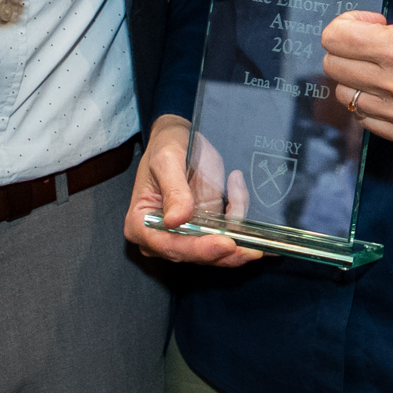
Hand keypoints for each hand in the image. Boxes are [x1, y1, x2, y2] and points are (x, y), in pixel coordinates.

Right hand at [123, 117, 261, 266]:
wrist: (179, 138)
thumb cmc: (165, 146)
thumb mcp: (166, 161)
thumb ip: (173, 190)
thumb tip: (176, 220)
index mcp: (141, 225)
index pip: (170, 246)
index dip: (198, 249)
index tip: (224, 244)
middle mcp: (162, 237)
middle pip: (195, 255)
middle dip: (225, 252)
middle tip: (251, 246)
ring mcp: (186, 233)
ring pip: (216, 249)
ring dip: (238, 228)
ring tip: (236, 187)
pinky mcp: (206, 226)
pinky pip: (229, 229)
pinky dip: (238, 209)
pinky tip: (235, 183)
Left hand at [318, 0, 392, 145]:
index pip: (335, 39)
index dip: (350, 25)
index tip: (376, 23)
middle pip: (334, 67)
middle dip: (350, 50)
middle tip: (380, 43)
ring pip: (346, 96)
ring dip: (359, 78)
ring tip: (387, 66)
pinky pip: (365, 119)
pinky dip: (372, 103)